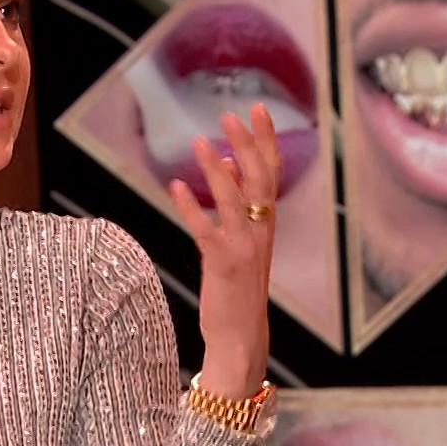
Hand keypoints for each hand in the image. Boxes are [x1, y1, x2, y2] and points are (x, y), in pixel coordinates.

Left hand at [167, 103, 276, 399]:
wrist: (242, 336)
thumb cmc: (239, 289)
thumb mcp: (244, 243)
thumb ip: (239, 205)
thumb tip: (231, 166)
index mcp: (266, 224)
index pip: (270, 172)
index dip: (265, 140)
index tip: (256, 109)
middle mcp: (260, 231)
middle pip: (258, 180)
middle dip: (246, 145)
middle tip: (230, 115)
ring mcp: (244, 247)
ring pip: (234, 200)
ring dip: (216, 169)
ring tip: (200, 142)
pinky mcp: (223, 263)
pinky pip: (205, 229)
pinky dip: (191, 207)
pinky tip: (176, 187)